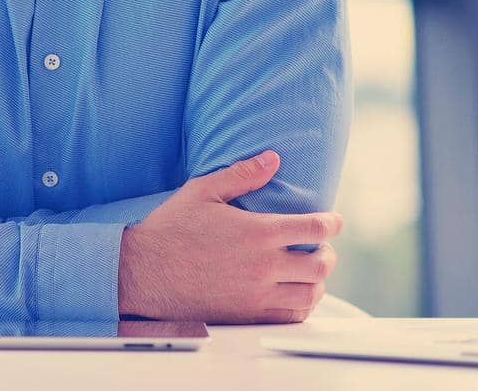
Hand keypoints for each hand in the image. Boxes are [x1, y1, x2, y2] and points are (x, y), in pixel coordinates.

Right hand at [116, 149, 341, 323]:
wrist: (143, 273)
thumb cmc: (171, 228)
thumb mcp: (203, 191)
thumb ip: (242, 174)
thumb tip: (273, 159)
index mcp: (258, 233)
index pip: (314, 228)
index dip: (332, 223)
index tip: (334, 221)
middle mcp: (263, 267)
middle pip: (320, 265)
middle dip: (328, 254)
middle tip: (322, 248)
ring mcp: (256, 295)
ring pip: (309, 295)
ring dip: (318, 283)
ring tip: (313, 273)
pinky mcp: (246, 316)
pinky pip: (288, 318)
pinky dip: (301, 308)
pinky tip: (296, 296)